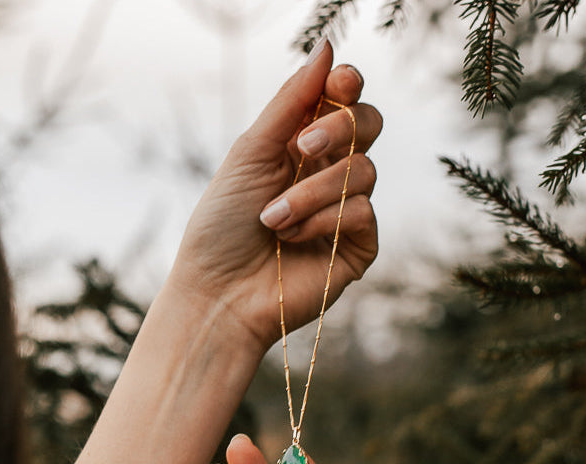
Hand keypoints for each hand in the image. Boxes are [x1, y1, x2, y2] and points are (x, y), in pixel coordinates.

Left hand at [166, 41, 381, 351]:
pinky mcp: (356, 249)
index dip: (347, 86)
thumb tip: (326, 47)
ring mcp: (345, 212)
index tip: (336, 85)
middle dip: (338, 128)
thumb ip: (290, 102)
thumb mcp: (249, 154)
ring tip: (272, 219)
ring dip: (312, 191)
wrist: (216, 294)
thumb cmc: (221, 228)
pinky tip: (291, 239)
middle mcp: (328, 175)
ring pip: (364, 171)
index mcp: (302, 147)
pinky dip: (324, 220)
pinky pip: (364, 213)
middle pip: (369, 125)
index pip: (344, 100)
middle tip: (300, 148)